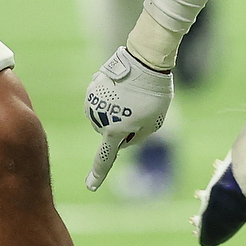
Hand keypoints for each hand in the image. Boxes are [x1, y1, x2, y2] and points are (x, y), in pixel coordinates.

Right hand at [84, 46, 172, 190]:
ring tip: (132, 95)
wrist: (145, 60)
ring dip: (115, 112)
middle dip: (121, 127)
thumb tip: (123, 140)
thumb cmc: (154, 94)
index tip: (90, 185)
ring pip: (103, 116)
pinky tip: (123, 86)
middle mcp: (98, 118)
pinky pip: (101, 100)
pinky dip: (111, 98)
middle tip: (139, 110)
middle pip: (109, 132)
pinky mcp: (92, 87)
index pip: (106, 157)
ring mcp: (93, 101)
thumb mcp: (154, 123)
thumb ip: (137, 138)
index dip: (98, 173)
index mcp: (115, 130)